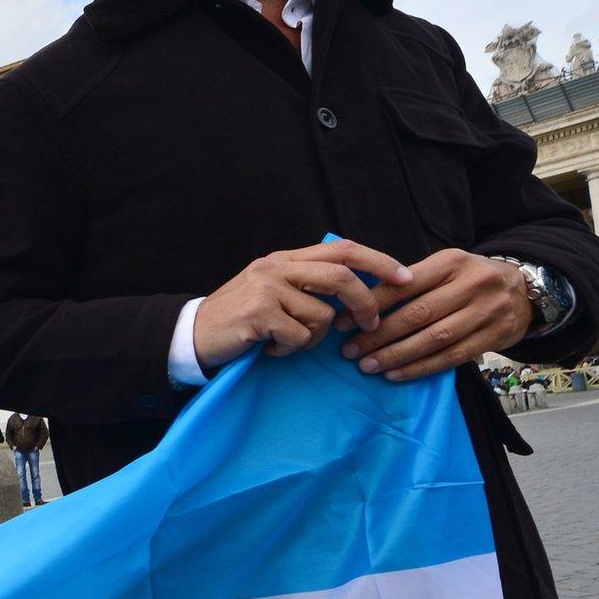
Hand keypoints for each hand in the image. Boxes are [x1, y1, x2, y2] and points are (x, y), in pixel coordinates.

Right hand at [192, 239, 413, 368]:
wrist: (192, 334)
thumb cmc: (238, 318)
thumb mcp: (271, 291)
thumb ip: (305, 283)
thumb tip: (355, 290)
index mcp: (284, 259)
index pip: (342, 249)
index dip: (379, 260)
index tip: (405, 277)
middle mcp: (276, 267)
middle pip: (341, 276)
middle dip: (364, 303)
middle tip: (369, 325)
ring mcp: (267, 289)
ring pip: (322, 316)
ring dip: (312, 338)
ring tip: (285, 341)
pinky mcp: (259, 314)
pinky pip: (299, 336)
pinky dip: (290, 349)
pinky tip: (268, 348)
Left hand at [339, 249, 533, 381]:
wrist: (527, 289)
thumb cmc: (471, 278)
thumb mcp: (446, 266)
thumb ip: (412, 281)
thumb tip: (361, 301)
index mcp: (452, 262)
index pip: (404, 285)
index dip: (371, 305)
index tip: (343, 321)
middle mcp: (472, 284)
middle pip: (417, 315)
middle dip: (378, 335)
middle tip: (350, 350)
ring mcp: (487, 312)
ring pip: (434, 339)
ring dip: (397, 355)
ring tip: (368, 365)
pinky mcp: (496, 336)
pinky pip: (453, 357)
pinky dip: (421, 367)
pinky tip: (397, 374)